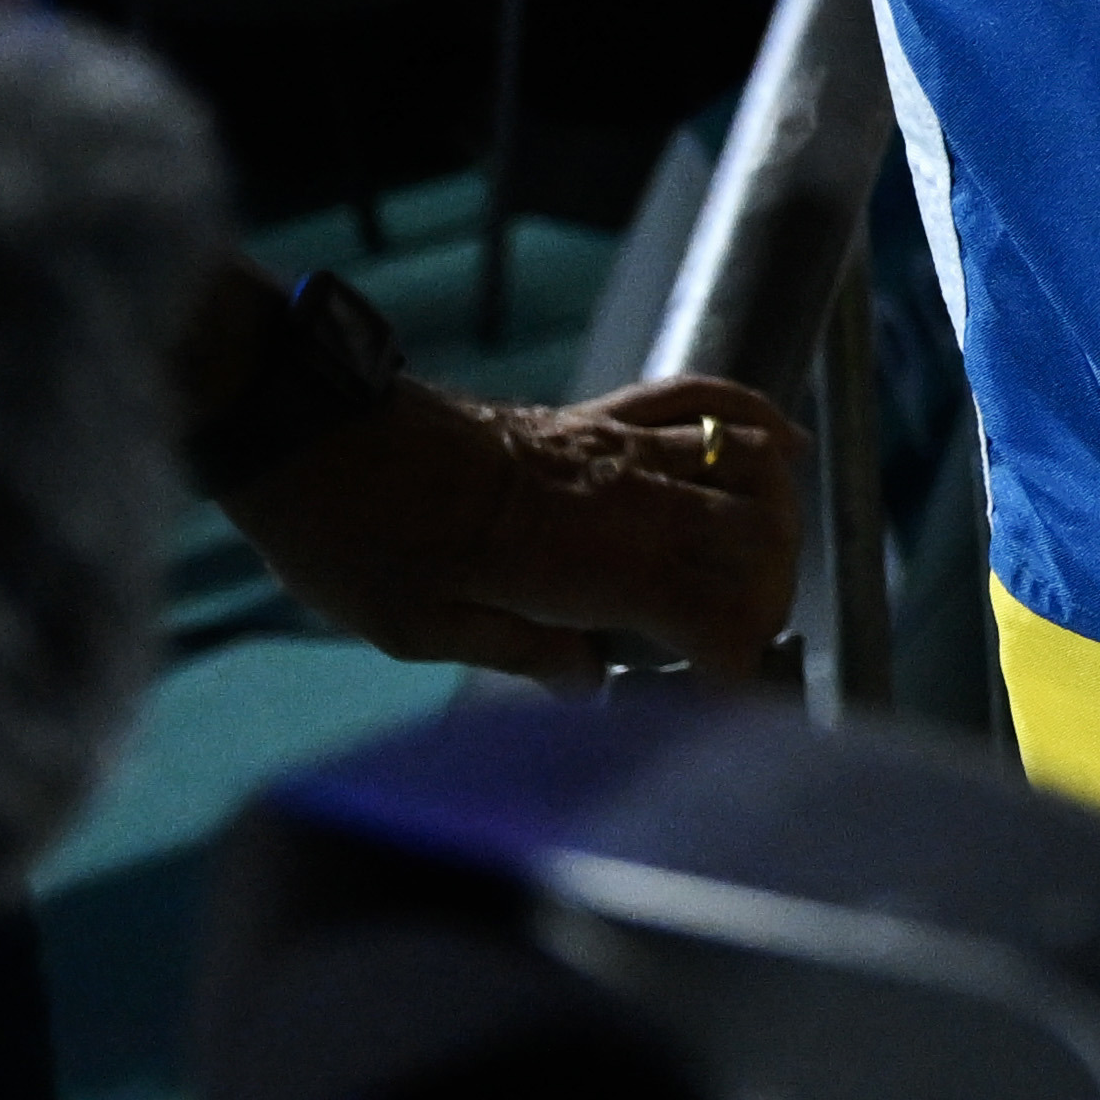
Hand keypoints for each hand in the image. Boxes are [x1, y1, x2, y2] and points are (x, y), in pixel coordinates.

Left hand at [232, 370, 807, 688]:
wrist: (315, 438)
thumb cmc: (355, 542)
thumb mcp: (419, 631)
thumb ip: (521, 654)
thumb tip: (592, 682)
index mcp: (583, 560)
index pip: (713, 610)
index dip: (736, 662)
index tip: (722, 700)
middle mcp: (622, 495)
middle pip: (756, 538)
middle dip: (768, 599)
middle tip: (733, 647)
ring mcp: (615, 444)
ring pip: (747, 468)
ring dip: (775, 521)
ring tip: (756, 571)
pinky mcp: (597, 412)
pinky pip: (702, 399)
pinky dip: (755, 420)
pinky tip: (784, 447)